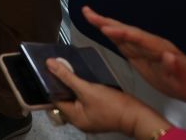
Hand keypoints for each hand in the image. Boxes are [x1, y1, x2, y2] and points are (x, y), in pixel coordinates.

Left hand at [46, 56, 173, 138]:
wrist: (138, 115)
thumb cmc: (113, 105)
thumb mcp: (87, 89)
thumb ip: (67, 77)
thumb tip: (49, 64)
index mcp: (74, 118)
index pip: (55, 99)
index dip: (50, 84)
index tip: (47, 69)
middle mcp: (80, 120)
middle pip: (64, 99)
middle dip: (61, 84)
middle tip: (58, 67)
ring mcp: (90, 117)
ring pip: (75, 98)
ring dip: (72, 85)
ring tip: (69, 69)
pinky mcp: (99, 112)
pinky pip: (85, 99)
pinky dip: (82, 89)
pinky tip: (83, 78)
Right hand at [84, 6, 185, 104]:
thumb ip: (177, 68)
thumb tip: (168, 56)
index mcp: (159, 49)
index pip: (138, 38)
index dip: (122, 33)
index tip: (105, 29)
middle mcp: (150, 44)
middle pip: (127, 30)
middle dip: (107, 22)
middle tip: (87, 12)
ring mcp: (146, 48)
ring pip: (123, 34)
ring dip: (106, 24)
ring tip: (89, 15)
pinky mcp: (142, 54)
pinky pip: (124, 42)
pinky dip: (112, 34)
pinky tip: (103, 29)